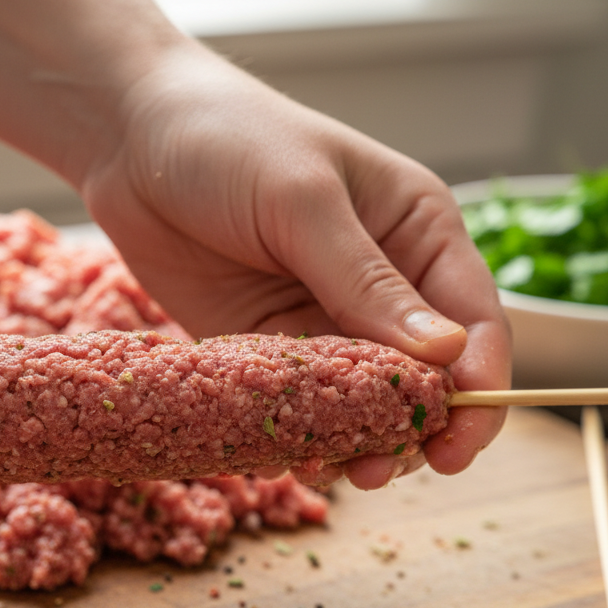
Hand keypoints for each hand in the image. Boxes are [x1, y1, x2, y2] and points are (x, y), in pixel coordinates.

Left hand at [80, 42, 511, 488]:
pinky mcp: (270, 345)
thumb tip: (446, 353)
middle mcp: (384, 282)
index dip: (478, 387)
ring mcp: (326, 318)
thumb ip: (365, 280)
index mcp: (418, 232)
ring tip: (337, 470)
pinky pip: (301, 405)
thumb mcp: (302, 202)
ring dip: (358, 441)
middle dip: (414, 428)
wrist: (130, 138)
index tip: (458, 441)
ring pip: (364, 403)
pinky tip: (291, 456)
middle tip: (381, 468)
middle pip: (426, 378)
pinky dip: (303, 435)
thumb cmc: (228, 137)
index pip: (476, 322)